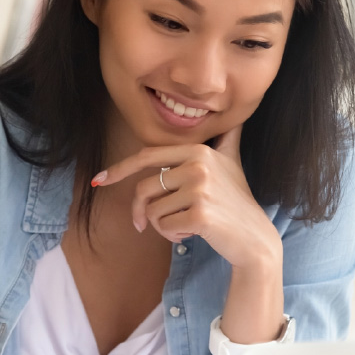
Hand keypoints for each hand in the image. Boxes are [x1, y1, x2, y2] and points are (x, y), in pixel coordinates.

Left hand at [91, 124, 279, 270]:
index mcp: (198, 151)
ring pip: (152, 211)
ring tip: (185, 225)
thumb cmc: (237, 201)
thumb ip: (226, 139)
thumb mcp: (232, 163)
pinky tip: (193, 233)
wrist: (255, 238)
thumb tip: (235, 117)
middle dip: (140, 211)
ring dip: (161, 226)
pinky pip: (163, 227)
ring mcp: (200, 190)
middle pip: (144, 188)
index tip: (100, 180)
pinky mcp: (200, 215)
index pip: (147, 156)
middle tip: (144, 224)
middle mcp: (199, 165)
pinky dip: (172, 235)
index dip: (120, 169)